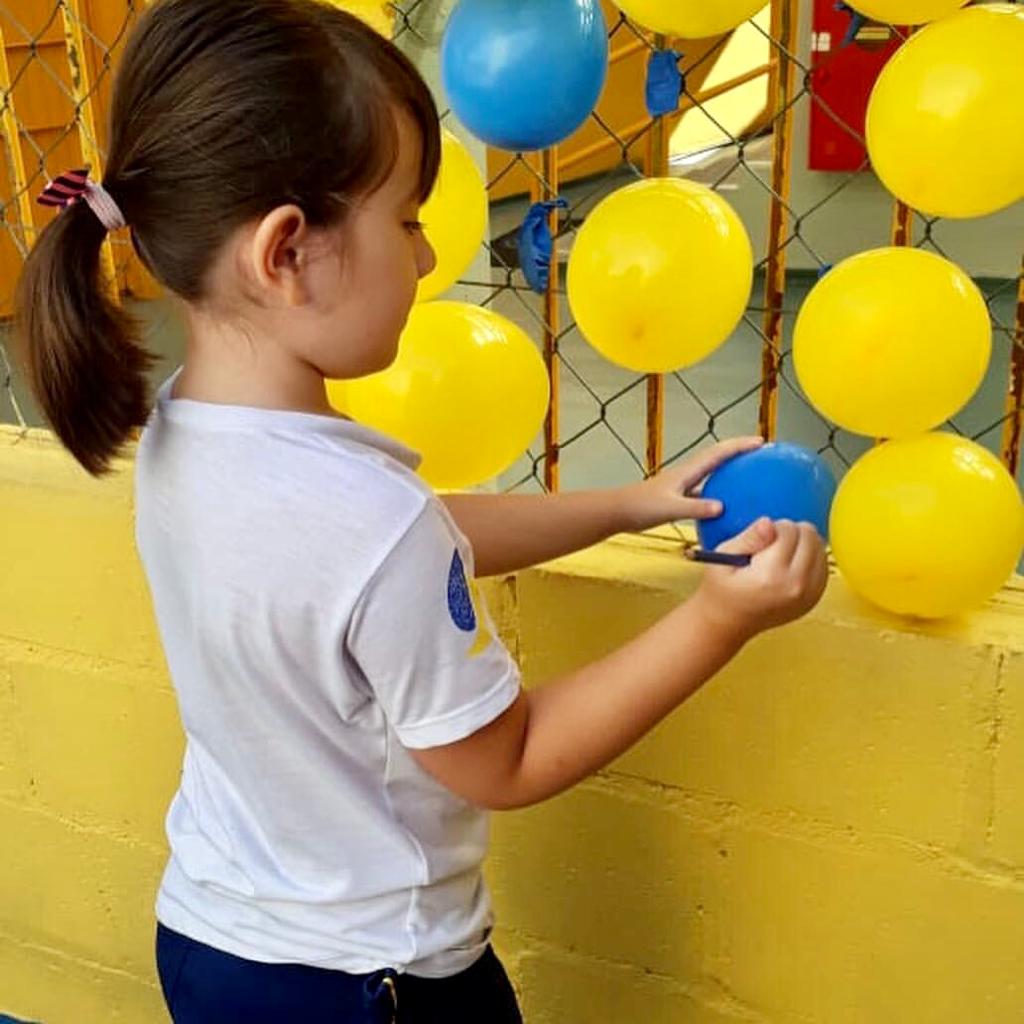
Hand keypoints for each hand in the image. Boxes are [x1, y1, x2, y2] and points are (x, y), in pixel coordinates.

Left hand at [617, 436, 763, 531]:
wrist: (617, 511)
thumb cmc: (641, 508)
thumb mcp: (671, 508)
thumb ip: (695, 508)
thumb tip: (721, 507)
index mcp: (687, 472)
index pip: (718, 453)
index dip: (739, 446)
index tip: (761, 442)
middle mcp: (686, 474)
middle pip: (717, 457)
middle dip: (739, 451)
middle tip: (761, 450)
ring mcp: (681, 485)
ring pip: (711, 473)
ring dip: (729, 469)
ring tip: (749, 473)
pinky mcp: (677, 497)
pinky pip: (703, 491)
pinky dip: (717, 492)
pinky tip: (726, 505)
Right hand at [692, 517, 827, 641]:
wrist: (727, 622)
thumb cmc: (721, 588)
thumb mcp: (724, 557)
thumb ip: (749, 538)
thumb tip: (769, 522)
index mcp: (772, 575)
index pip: (788, 530)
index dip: (772, 528)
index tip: (758, 540)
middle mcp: (796, 586)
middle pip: (809, 536)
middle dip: (790, 532)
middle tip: (769, 545)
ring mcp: (809, 595)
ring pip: (820, 548)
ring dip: (802, 544)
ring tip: (779, 554)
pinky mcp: (814, 599)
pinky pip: (823, 564)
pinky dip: (809, 557)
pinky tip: (790, 563)